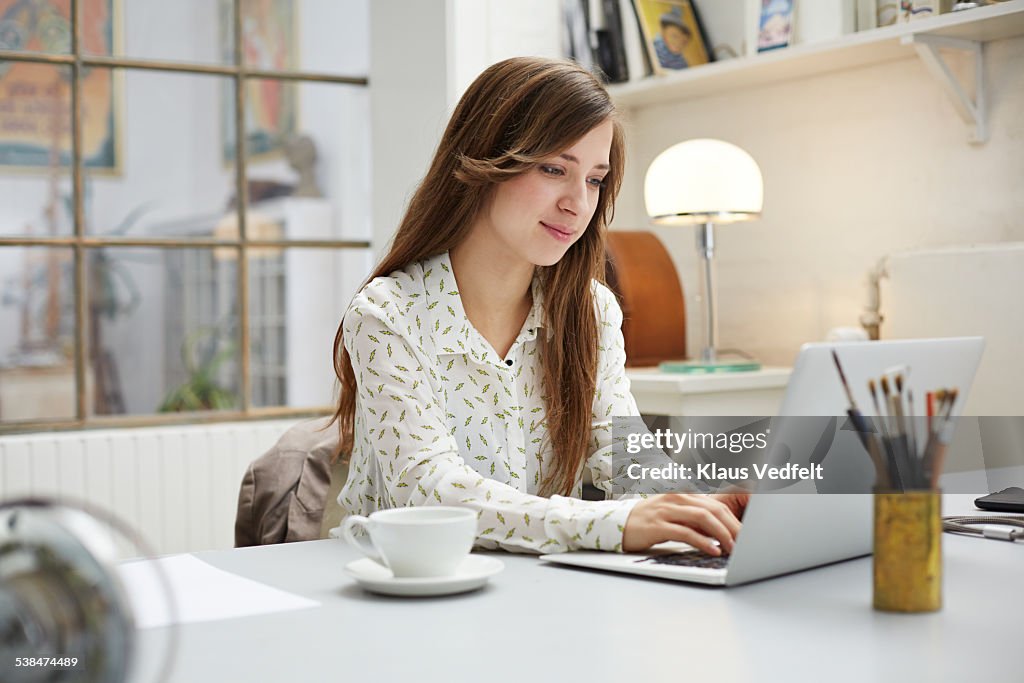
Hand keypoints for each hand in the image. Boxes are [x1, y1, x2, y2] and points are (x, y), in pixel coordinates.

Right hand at [621, 493, 748, 554]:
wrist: (617, 524)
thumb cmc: (650, 521)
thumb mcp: (675, 515)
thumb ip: (696, 519)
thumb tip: (723, 533)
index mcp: (683, 493)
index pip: (716, 504)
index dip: (734, 520)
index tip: (746, 535)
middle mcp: (676, 497)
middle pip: (714, 509)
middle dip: (733, 527)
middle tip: (746, 543)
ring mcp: (666, 510)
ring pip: (703, 518)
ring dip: (722, 534)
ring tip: (733, 548)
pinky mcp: (658, 525)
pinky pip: (686, 532)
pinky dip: (703, 542)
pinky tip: (713, 550)